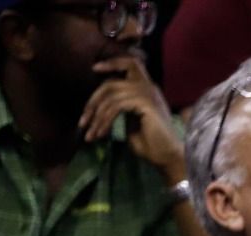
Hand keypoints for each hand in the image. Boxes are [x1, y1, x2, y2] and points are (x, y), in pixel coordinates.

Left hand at [81, 56, 182, 177]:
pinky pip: (116, 105)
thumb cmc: (152, 146)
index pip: (129, 64)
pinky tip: (101, 134)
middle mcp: (148, 87)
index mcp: (146, 90)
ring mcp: (147, 94)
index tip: (94, 69)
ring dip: (97, 117)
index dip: (112, 63)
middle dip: (94, 100)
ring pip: (111, 95)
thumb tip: (102, 107)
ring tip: (90, 134)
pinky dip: (105, 120)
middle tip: (83, 120)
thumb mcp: (131, 123)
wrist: (168, 157)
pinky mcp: (145, 103)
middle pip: (113, 81)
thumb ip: (119, 110)